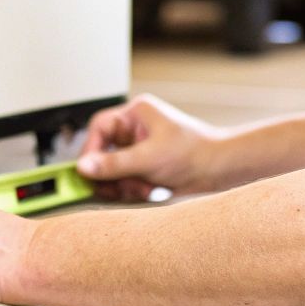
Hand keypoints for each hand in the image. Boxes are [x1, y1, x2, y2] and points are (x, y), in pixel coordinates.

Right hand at [76, 94, 228, 200]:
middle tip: (112, 187)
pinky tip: (149, 191)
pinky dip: (133, 190)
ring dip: (123, 184)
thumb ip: (114, 164)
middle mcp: (135, 130)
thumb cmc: (195, 152)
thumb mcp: (149, 158)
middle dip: (110, 173)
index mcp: (136, 114)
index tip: (86, 170)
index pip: (100, 128)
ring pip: (113, 171)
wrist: (221, 170)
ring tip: (141, 188)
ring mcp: (140, 150)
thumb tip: (83, 167)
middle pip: (103, 153)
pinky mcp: (145, 168)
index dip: (90, 150)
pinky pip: (126, 181)